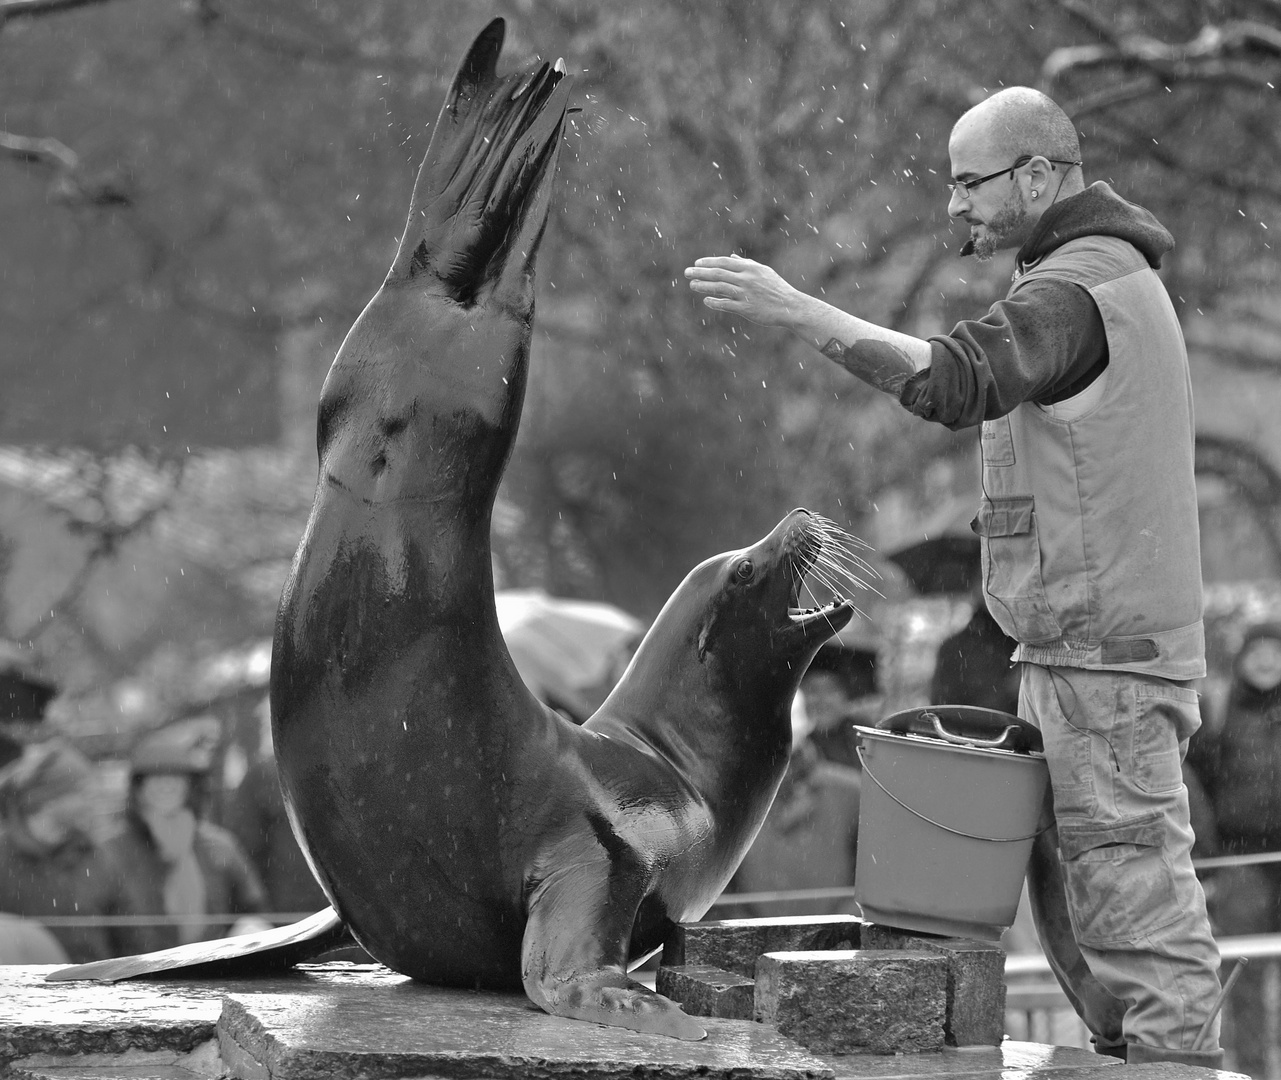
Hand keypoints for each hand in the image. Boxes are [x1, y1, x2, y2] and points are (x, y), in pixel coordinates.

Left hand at [684, 255, 801, 327]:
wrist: (790, 306)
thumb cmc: (776, 288)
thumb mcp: (763, 272)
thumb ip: (746, 264)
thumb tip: (731, 258)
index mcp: (750, 268)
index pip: (724, 262)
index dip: (708, 262)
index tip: (696, 263)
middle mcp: (746, 279)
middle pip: (718, 273)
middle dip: (700, 272)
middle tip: (686, 273)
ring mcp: (746, 294)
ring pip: (719, 288)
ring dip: (703, 286)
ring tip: (692, 285)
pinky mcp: (746, 309)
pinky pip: (726, 304)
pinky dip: (715, 302)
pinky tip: (706, 300)